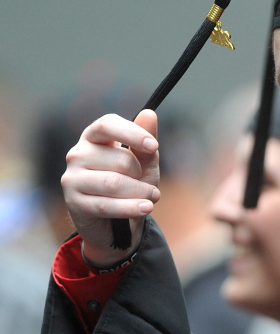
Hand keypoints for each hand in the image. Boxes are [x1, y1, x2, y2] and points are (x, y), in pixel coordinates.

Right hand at [61, 109, 160, 266]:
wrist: (115, 221)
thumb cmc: (130, 183)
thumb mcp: (144, 163)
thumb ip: (146, 141)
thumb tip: (149, 113)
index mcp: (94, 138)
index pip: (107, 125)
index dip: (132, 133)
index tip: (154, 146)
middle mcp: (78, 154)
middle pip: (118, 159)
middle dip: (140, 173)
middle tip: (150, 186)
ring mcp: (72, 178)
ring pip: (113, 183)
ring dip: (140, 192)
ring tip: (152, 198)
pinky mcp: (73, 202)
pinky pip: (106, 205)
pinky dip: (130, 207)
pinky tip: (146, 208)